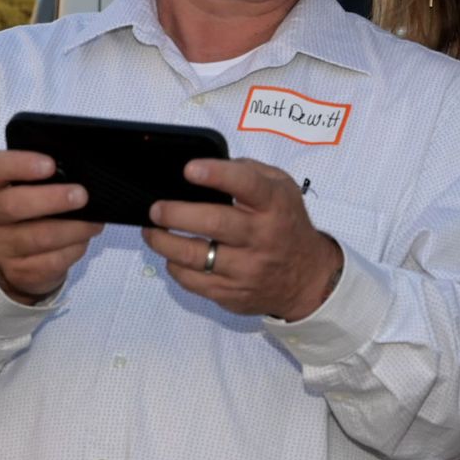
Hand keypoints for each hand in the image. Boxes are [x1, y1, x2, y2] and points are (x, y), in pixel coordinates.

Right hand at [0, 150, 102, 303]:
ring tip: (94, 222)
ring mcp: (2, 246)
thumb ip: (47, 177)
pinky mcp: (19, 271)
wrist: (18, 258)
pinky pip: (52, 260)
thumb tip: (81, 173)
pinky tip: (83, 240)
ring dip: (73, 229)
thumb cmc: (31, 211)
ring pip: (39, 237)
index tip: (50, 164)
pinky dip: (74, 249)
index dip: (20, 164)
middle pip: (13, 205)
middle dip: (52, 199)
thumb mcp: (29, 188)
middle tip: (81, 195)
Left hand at [143, 158, 341, 320]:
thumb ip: (249, 172)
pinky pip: (193, 281)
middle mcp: (262, 237)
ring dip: (164, 242)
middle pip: (214, 223)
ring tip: (151, 231)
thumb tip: (208, 165)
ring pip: (195, 257)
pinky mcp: (233, 294)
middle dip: (176, 213)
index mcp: (274, 205)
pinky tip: (172, 254)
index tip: (189, 169)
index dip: (216, 175)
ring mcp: (247, 270)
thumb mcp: (282, 189)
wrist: (308, 278)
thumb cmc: (286, 224)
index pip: (247, 185)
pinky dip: (175, 265)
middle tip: (156, 208)